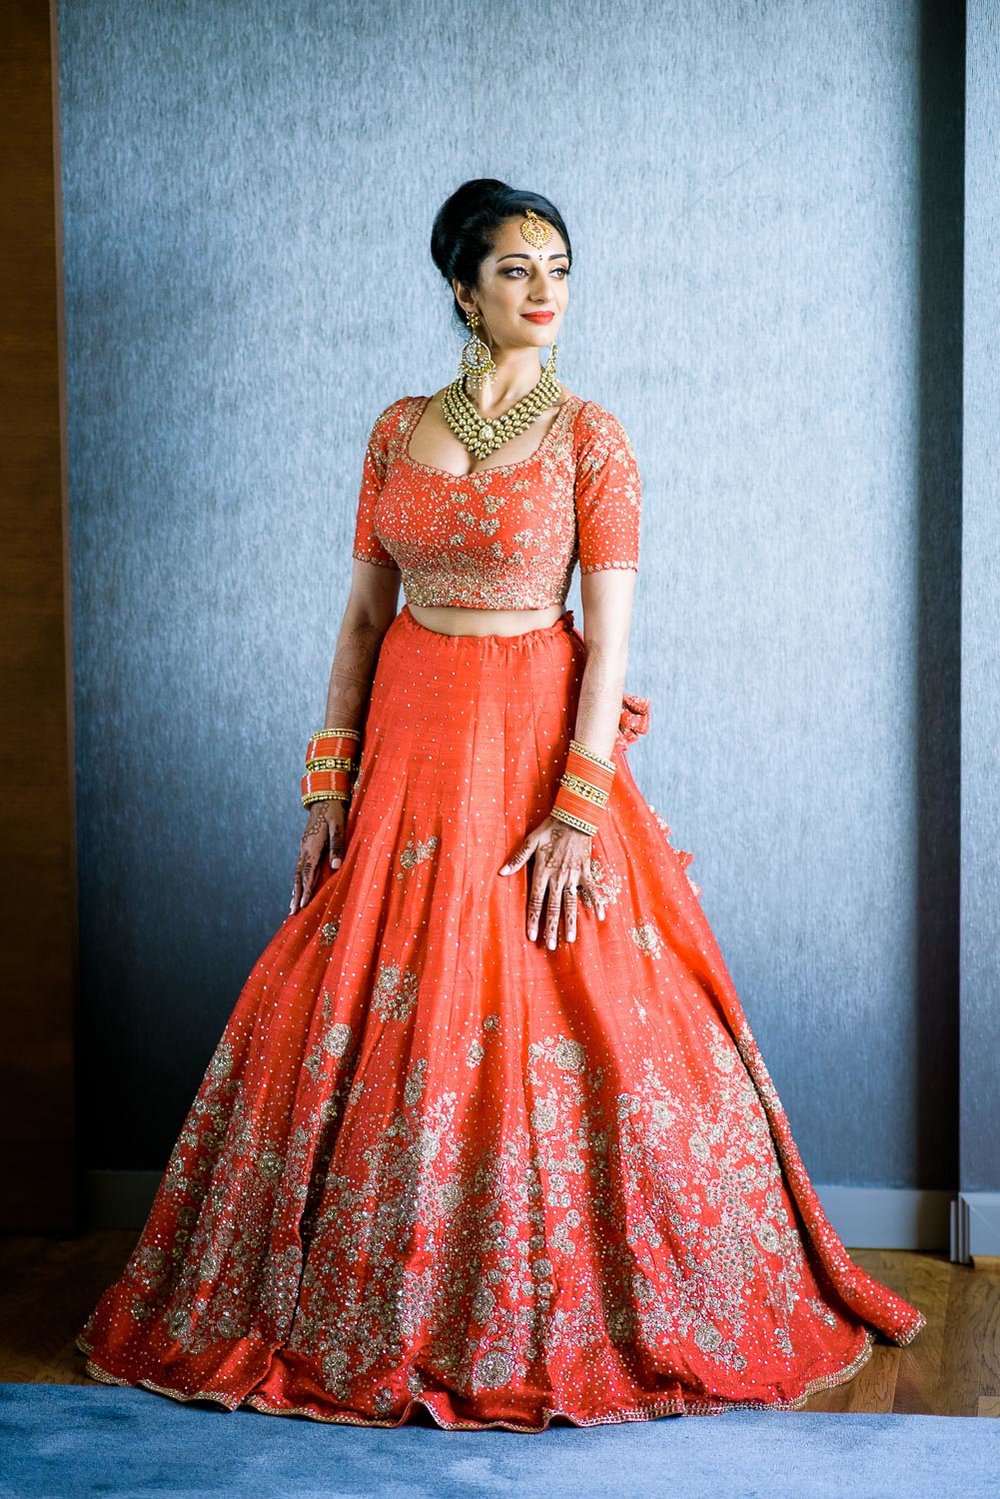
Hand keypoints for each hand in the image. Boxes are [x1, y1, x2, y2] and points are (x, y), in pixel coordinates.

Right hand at [291, 799, 346, 912]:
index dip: (306, 889)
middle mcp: (304, 848)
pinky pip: (300, 866)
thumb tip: (336, 866)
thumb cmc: (334, 811)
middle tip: (293, 912)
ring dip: (295, 889)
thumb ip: (337, 846)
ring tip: (293, 905)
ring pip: (297, 872)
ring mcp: (303, 847)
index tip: (304, 905)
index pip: (308, 872)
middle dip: (296, 894)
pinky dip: (298, 879)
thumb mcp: (339, 827)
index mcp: (312, 846)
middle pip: (298, 876)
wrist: (325, 797)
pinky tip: (298, 886)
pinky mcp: (305, 845)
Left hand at [498, 814, 606, 947]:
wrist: (574, 817)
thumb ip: (517, 859)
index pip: (536, 901)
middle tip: (551, 946)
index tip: (532, 936)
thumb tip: (502, 873)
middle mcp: (558, 877)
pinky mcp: (585, 871)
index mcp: (543, 871)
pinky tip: (600, 917)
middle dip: (551, 928)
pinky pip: (592, 890)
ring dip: (571, 922)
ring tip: (571, 939)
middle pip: (553, 907)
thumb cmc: (550, 828)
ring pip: (571, 903)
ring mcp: (573, 876)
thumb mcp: (530, 841)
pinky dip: (597, 903)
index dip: (533, 919)